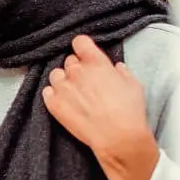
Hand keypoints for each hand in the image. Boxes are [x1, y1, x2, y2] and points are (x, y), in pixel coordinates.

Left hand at [42, 35, 152, 159]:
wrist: (117, 137)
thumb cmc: (129, 111)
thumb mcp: (133, 85)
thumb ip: (122, 73)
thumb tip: (116, 68)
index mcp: (96, 62)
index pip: (79, 42)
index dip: (82, 47)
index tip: (84, 54)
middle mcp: (76, 71)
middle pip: (69, 60)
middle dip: (76, 68)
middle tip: (84, 81)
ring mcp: (63, 88)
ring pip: (55, 75)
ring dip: (62, 80)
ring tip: (72, 92)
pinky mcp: (54, 104)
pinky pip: (46, 92)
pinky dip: (53, 95)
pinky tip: (63, 102)